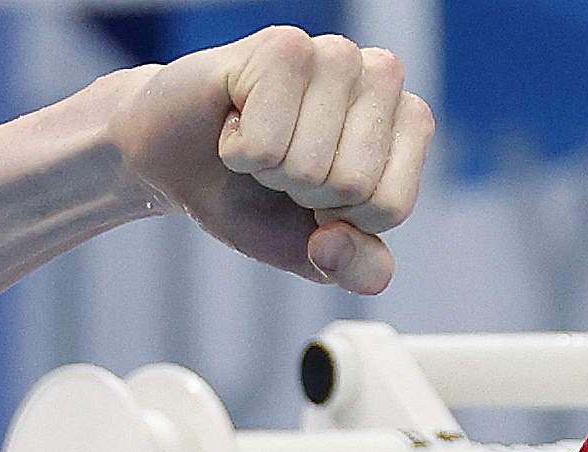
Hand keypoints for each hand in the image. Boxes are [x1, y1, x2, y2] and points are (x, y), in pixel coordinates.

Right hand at [110, 26, 433, 294]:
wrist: (179, 165)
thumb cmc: (254, 198)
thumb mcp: (316, 253)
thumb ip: (360, 270)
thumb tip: (332, 242)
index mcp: (408, 125)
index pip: (389, 206)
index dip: (338, 222)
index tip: (312, 196)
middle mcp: (381, 77)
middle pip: (352, 185)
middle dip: (300, 194)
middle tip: (278, 165)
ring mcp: (335, 54)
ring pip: (311, 164)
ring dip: (268, 170)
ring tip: (258, 140)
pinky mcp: (283, 46)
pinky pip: (267, 142)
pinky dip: (239, 150)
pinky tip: (234, 120)